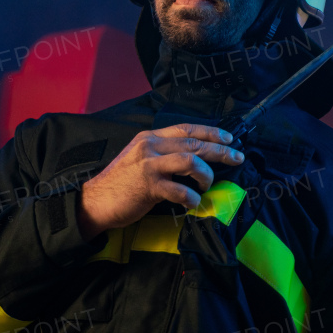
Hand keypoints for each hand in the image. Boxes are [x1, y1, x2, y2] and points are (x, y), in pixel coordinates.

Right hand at [76, 124, 242, 240]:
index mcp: (150, 138)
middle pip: (193, 143)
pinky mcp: (148, 186)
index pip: (186, 129)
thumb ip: (162, 155)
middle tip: (237, 158)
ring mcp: (149, 165)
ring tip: (207, 185)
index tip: (229, 138)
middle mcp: (150, 147)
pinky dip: (192, 198)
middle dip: (220, 150)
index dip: (211, 132)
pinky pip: (180, 190)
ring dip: (206, 174)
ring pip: (190, 161)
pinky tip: (192, 203)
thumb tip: (194, 160)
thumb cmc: (121, 184)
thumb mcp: (139, 159)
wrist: (96, 201)